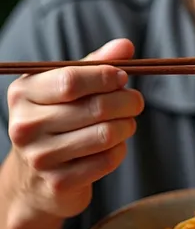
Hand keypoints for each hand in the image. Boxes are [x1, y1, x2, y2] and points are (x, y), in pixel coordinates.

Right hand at [6, 38, 143, 220]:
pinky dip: (119, 150)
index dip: (106, 77)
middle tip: (135, 102)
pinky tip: (115, 146)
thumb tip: (125, 46)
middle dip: (127, 102)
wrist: (34, 178)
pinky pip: (107, 160)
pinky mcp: (59, 182)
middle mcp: (25, 125)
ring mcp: (40, 157)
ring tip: (127, 123)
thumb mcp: (67, 87)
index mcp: (24, 94)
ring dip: (127, 126)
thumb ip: (95, 65)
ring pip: (106, 134)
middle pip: (96, 107)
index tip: (123, 78)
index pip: (72, 80)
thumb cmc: (57, 121)